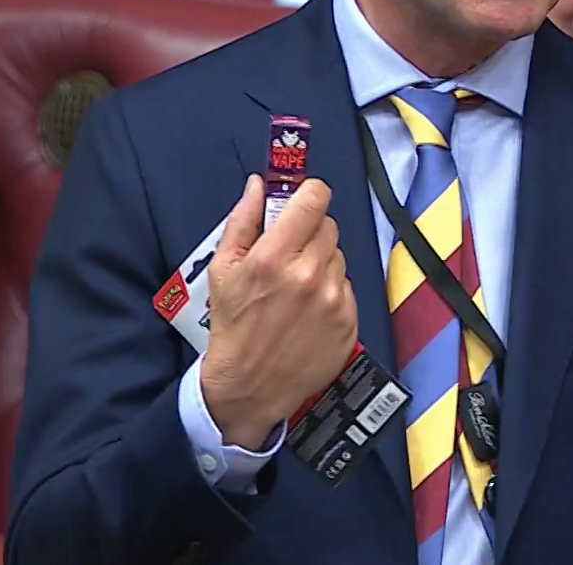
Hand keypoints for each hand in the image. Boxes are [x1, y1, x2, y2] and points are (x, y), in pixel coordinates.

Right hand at [199, 175, 358, 449]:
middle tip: (291, 253)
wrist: (250, 386)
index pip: (314, 200)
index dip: (309, 194)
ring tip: (298, 288)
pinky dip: (332, 291)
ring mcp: (334, 299)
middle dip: (310, 233)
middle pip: (328, 226)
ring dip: (322, 263)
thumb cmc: (233, 326)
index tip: (302, 202)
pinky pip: (347, 286)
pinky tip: (309, 309)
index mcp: (275, 257)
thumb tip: (258, 185)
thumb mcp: (223, 269)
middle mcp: (310, 274)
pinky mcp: (349, 320)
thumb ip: (242, 221)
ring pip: (338, 256)